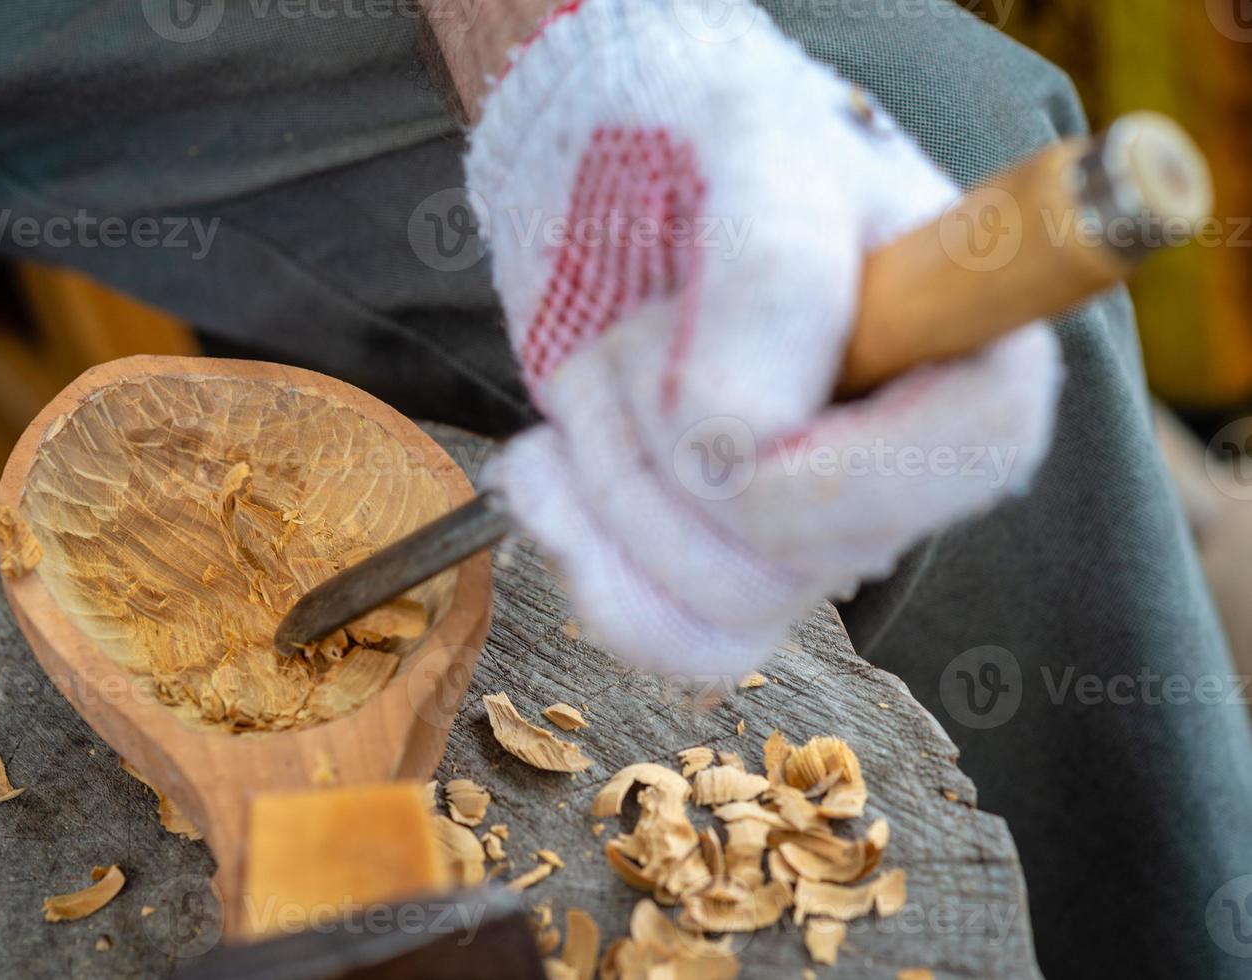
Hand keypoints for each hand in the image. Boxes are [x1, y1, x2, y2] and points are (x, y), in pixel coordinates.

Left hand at [466, 0, 1062, 677]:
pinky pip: (670, 638)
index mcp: (971, 352)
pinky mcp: (723, 558)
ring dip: (610, 478)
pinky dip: (580, 554)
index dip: (825, 465)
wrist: (611, 183)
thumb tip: (738, 442)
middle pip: (801, 556)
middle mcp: (905, 464)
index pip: (971, 462)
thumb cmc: (704, 143)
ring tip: (595, 364)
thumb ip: (770, 276)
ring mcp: (811, 528)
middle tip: (635, 326)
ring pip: (718, 605)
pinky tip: (540, 464)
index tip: (708, 397)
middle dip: (665, 442)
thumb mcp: (751, 150)